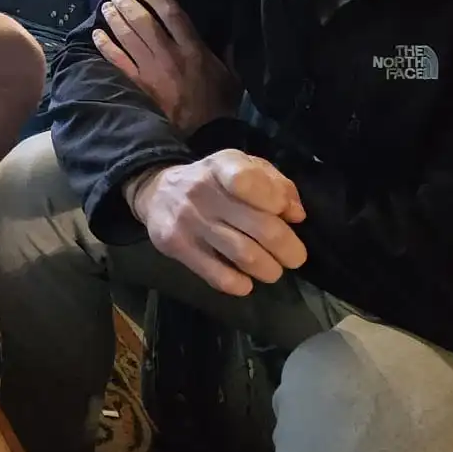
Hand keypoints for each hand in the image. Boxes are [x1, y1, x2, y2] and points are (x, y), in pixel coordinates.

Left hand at [95, 0, 240, 134]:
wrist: (204, 132)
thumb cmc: (219, 101)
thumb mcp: (230, 72)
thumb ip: (225, 49)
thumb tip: (226, 29)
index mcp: (193, 49)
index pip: (172, 14)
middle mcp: (169, 55)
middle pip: (143, 23)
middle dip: (128, 5)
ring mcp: (151, 70)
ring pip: (127, 38)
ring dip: (114, 20)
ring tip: (106, 6)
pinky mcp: (139, 84)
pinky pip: (118, 61)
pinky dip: (105, 46)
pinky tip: (96, 34)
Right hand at [127, 152, 306, 296]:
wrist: (156, 193)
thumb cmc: (213, 182)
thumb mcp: (244, 167)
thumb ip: (276, 185)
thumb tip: (296, 214)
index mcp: (222, 166)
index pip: (249, 180)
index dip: (276, 200)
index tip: (284, 212)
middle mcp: (203, 192)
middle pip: (262, 228)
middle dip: (289, 249)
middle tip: (294, 257)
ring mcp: (188, 221)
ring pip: (245, 256)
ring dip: (269, 269)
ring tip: (272, 269)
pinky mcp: (176, 247)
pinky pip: (218, 276)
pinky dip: (240, 284)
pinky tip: (245, 281)